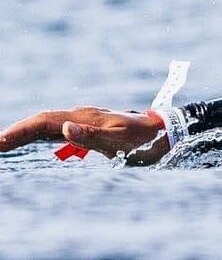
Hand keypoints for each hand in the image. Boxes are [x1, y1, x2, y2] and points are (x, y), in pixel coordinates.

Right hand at [0, 107, 169, 164]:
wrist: (167, 133)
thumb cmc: (146, 140)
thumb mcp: (122, 142)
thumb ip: (94, 136)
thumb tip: (65, 128)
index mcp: (86, 117)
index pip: (45, 121)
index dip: (21, 131)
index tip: (0, 142)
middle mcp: (82, 116)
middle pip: (41, 121)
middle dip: (16, 131)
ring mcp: (85, 121)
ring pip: (47, 125)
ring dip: (24, 133)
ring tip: (3, 143)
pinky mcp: (89, 129)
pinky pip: (57, 130)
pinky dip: (38, 135)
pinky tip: (29, 141)